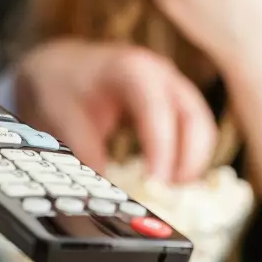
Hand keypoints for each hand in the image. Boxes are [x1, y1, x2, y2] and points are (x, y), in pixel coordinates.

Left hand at [16, 39, 216, 182]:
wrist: (60, 66)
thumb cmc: (62, 86)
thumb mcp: (64, 118)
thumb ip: (86, 153)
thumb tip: (106, 193)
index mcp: (132, 70)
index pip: (157, 110)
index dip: (161, 148)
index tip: (156, 183)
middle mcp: (161, 75)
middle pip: (194, 119)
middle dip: (189, 160)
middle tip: (169, 195)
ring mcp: (173, 87)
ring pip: (200, 127)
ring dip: (192, 162)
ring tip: (170, 193)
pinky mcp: (175, 103)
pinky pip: (194, 131)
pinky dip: (188, 157)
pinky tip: (170, 181)